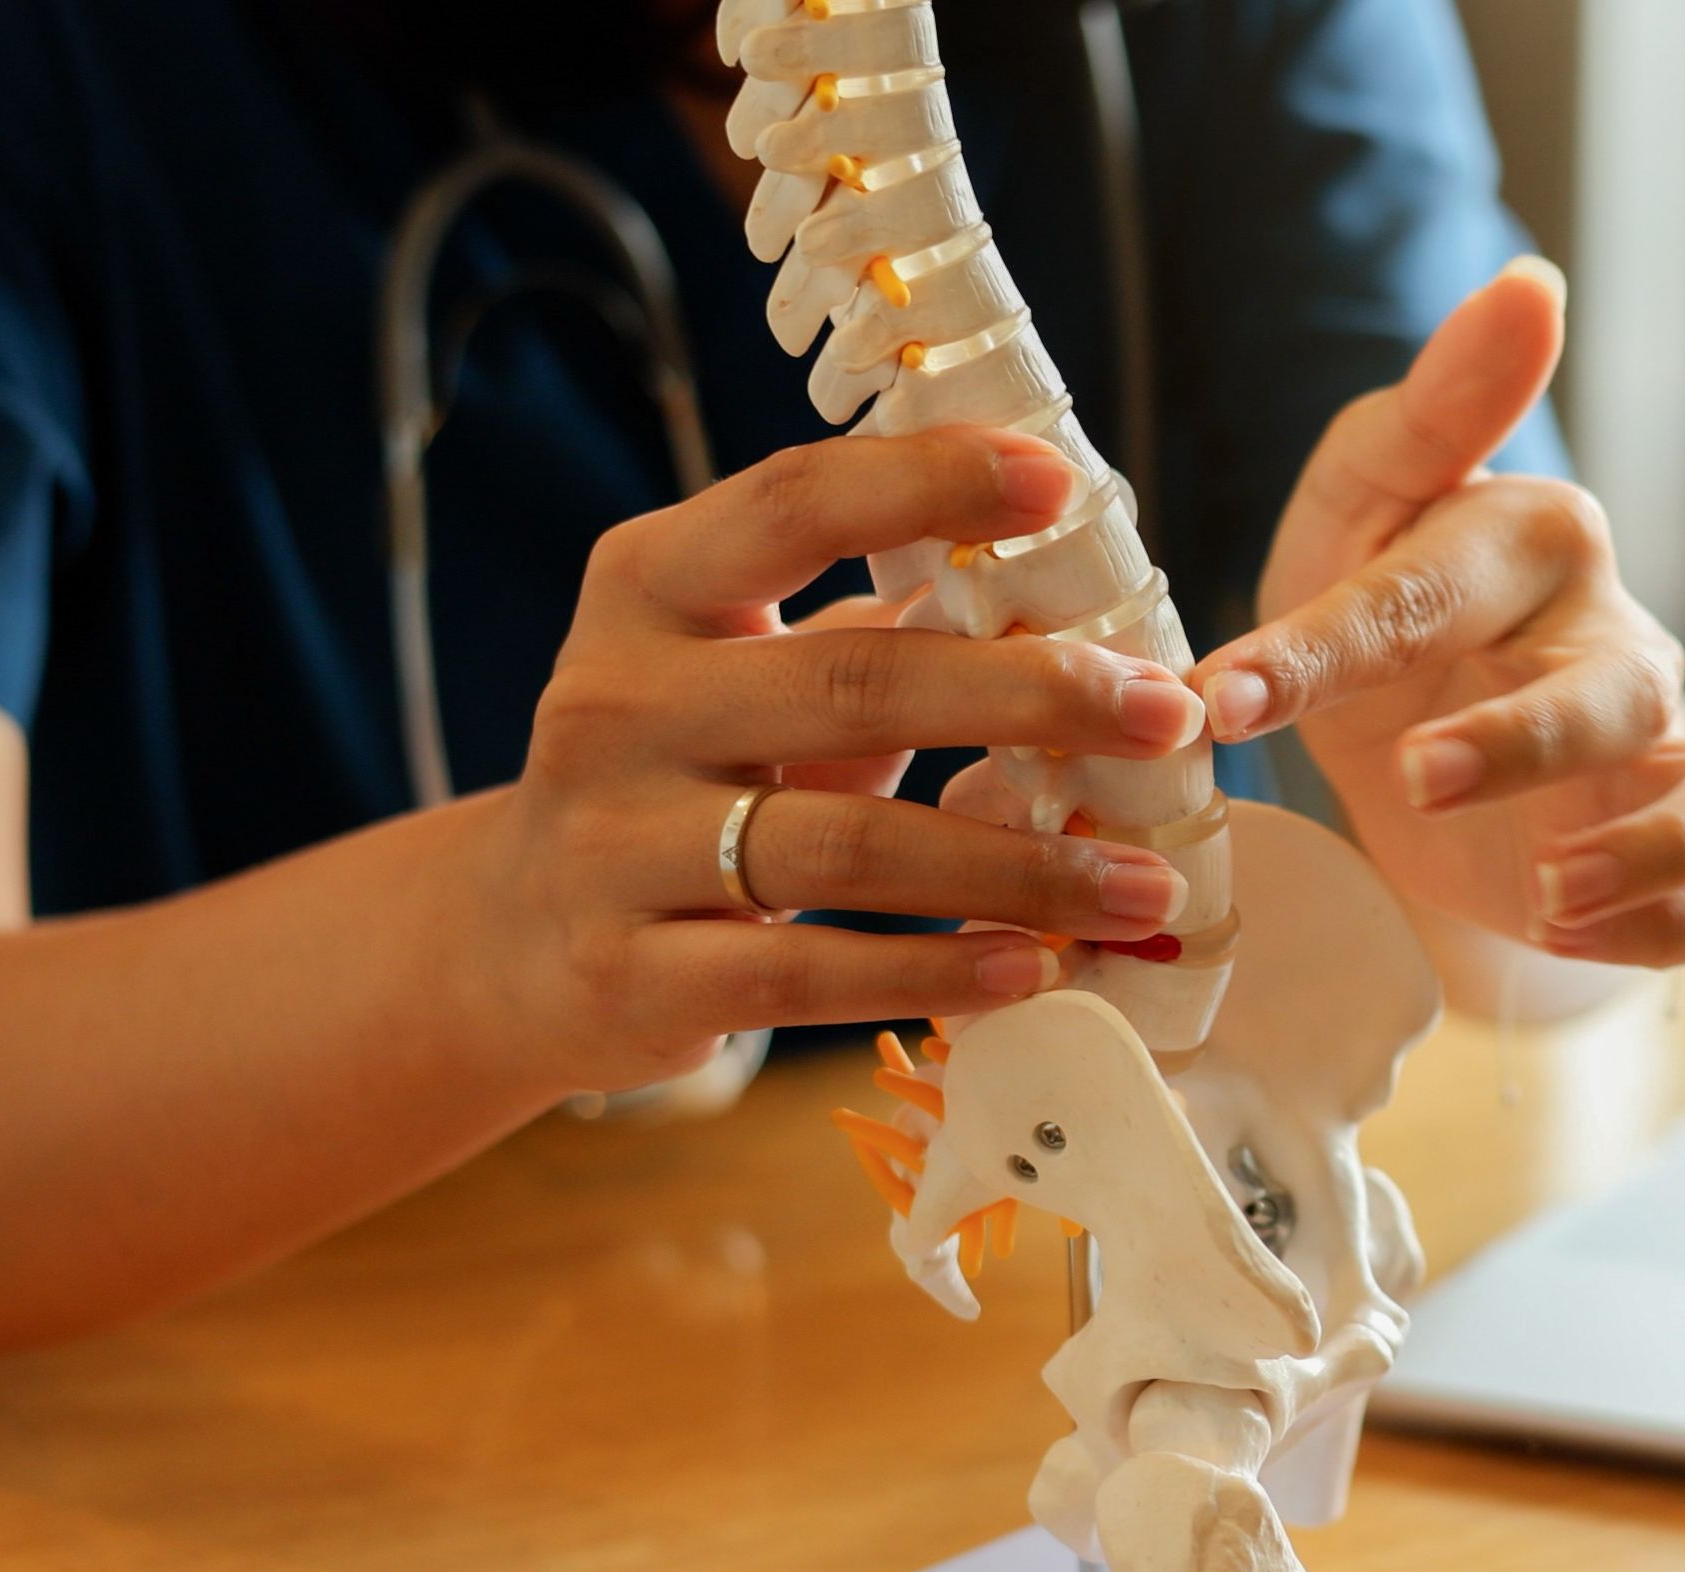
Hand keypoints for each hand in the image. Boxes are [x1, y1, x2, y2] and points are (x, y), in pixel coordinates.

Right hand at [472, 428, 1209, 1094]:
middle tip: (1167, 714)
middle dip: (1031, 696)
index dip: (927, 484)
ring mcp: (612, 842)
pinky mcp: (631, 971)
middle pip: (854, 683)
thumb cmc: (684, 779)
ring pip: (844, 848)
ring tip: (1142, 882)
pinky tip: (1036, 970)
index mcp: (651, 587)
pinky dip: (933, 972)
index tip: (1061, 484)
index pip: (793, 502)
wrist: (517, 942)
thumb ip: (875, 634)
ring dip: (1016, 870)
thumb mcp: (748, 675)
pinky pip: (804, 974)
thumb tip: (1078, 604)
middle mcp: (617, 701)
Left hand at [1190, 262, 1684, 966]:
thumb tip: (1534, 285)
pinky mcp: (1680, 858)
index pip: (1435, 587)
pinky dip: (1672, 923)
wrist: (1419, 757)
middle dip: (1522, 741)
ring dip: (1653, 848)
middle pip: (1610, 688)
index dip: (1329, 642)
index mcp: (1530, 543)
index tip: (1226, 695)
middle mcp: (1617, 642)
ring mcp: (1665, 753)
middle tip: (1413, 781)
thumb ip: (1429, 410)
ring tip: (1551, 894)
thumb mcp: (1360, 510)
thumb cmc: (1387, 613)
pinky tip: (1573, 935)